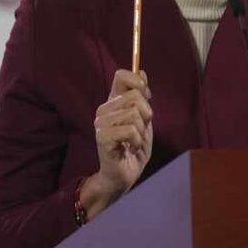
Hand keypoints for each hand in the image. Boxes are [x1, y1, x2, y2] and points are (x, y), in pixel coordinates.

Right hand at [81, 69, 152, 219]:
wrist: (124, 175)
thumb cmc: (133, 148)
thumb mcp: (144, 120)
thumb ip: (142, 97)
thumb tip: (142, 71)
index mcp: (114, 101)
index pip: (122, 75)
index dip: (138, 83)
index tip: (146, 97)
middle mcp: (104, 109)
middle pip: (135, 96)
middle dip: (147, 115)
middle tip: (140, 130)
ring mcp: (101, 123)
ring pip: (134, 115)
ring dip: (141, 132)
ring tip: (134, 142)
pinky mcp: (102, 137)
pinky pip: (130, 131)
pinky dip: (137, 142)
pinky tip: (130, 149)